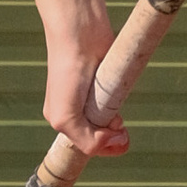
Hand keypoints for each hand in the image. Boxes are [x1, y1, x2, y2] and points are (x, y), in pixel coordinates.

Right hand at [43, 16, 128, 157]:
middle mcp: (78, 111)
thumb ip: (85, 140)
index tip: (117, 141)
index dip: (104, 149)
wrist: (81, 37)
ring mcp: (94, 98)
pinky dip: (123, 103)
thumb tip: (113, 143)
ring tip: (116, 113)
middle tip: (118, 124)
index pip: (87, 146)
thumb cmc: (67, 74)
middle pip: (103, 136)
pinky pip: (120, 101)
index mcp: (63, 121)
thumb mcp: (66, 117)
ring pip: (113, 122)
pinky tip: (120, 97)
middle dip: (113, 136)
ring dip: (118, 121)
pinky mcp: (108, 84)